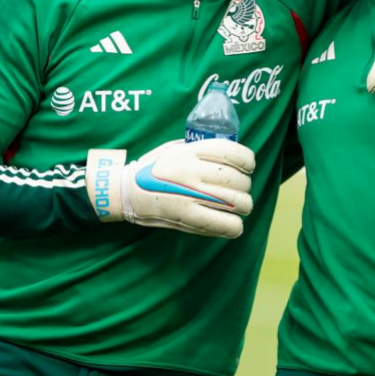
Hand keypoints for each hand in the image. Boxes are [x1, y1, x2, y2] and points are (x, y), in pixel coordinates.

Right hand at [85, 139, 254, 238]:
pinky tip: (228, 223)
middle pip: (240, 181)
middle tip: (235, 191)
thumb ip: (200, 150)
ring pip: (241, 204)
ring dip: (242, 207)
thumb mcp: (174, 149)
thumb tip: (232, 157)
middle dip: (243, 187)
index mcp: (189, 152)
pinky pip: (230, 226)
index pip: (236, 153)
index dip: (248, 161)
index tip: (245, 167)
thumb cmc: (154, 170)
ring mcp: (191, 196)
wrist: (127, 193)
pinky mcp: (189, 219)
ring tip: (233, 207)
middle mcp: (192, 172)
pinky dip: (234, 226)